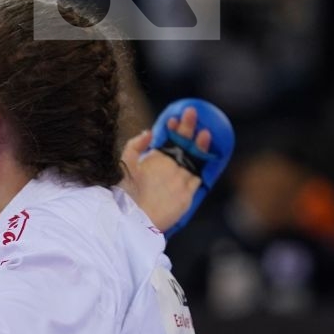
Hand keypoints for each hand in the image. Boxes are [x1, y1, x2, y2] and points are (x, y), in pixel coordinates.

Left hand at [122, 107, 212, 231]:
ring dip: (200, 144)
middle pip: (184, 144)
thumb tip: (148, 131)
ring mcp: (180, 180)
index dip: (172, 128)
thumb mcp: (125, 165)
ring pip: (194, 158)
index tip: (173, 119)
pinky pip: (199, 176)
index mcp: (156, 161)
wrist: (133, 221)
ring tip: (204, 132)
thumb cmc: (125, 194)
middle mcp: (170, 168)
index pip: (168, 140)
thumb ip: (134, 146)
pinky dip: (205, 165)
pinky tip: (207, 153)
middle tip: (192, 112)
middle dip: (188, 127)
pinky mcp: (187, 194)